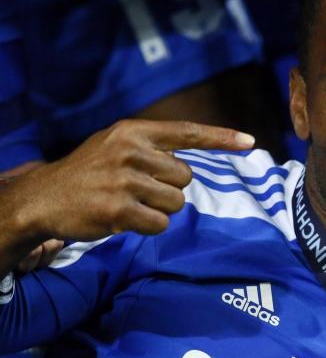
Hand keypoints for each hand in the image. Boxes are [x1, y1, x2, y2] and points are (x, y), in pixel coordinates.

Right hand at [2, 120, 253, 259]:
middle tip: (135, 190)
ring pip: (176, 203)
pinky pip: (161, 224)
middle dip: (168, 189)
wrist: (42, 198)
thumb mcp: (115, 146)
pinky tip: (123, 219)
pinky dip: (148, 227)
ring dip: (158, 210)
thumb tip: (190, 166)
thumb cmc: (88, 174)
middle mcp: (131, 150)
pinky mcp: (119, 209)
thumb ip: (151, 149)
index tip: (250, 142)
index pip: (187, 132)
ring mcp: (124, 180)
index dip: (221, 138)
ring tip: (128, 203)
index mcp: (132, 131)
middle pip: (186, 178)